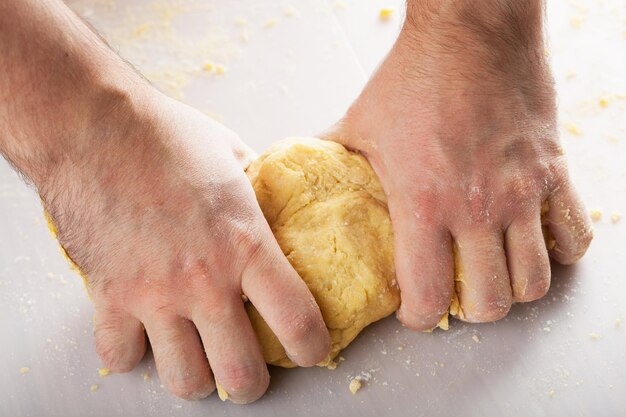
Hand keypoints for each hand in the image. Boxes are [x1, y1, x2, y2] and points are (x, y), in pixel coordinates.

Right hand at [42, 91, 329, 401]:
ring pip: (185, 381)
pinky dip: (134, 353)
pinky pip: (121, 357)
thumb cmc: (167, 135)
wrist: (95, 126)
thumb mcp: (236, 158)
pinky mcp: (109, 296)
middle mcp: (204, 279)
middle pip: (241, 375)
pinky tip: (143, 333)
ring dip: (197, 378)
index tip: (310, 349)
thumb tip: (272, 210)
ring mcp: (154, 294)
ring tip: (199, 359)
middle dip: (251, 384)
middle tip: (249, 371)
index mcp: (246, 244)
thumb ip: (260, 195)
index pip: (296, 319)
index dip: (311, 347)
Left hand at [323, 0, 592, 329]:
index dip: (417, 317)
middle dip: (468, 310)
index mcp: (423, 203)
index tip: (413, 309)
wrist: (470, 29)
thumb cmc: (414, 75)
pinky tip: (533, 239)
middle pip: (490, 303)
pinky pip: (575, 235)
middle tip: (454, 293)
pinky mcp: (552, 172)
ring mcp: (521, 193)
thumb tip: (303, 174)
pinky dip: (559, 251)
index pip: (426, 297)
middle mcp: (477, 208)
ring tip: (492, 271)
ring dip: (512, 288)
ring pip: (534, 282)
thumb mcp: (358, 122)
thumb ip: (329, 159)